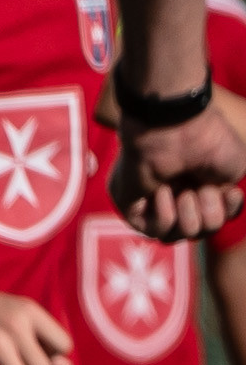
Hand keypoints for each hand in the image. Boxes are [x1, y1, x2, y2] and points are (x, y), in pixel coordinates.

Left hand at [113, 104, 245, 240]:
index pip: (218, 218)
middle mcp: (176, 195)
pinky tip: (162, 191)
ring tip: (186, 192)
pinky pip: (155, 231)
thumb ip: (224, 200)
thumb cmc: (207, 140)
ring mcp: (152, 203)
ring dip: (190, 217)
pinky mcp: (131, 208)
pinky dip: (166, 214)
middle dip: (210, 214)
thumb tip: (208, 217)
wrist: (176, 127)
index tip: (229, 192)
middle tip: (202, 187)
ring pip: (177, 237)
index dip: (228, 211)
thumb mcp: (232, 171)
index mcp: (200, 184)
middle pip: (201, 231)